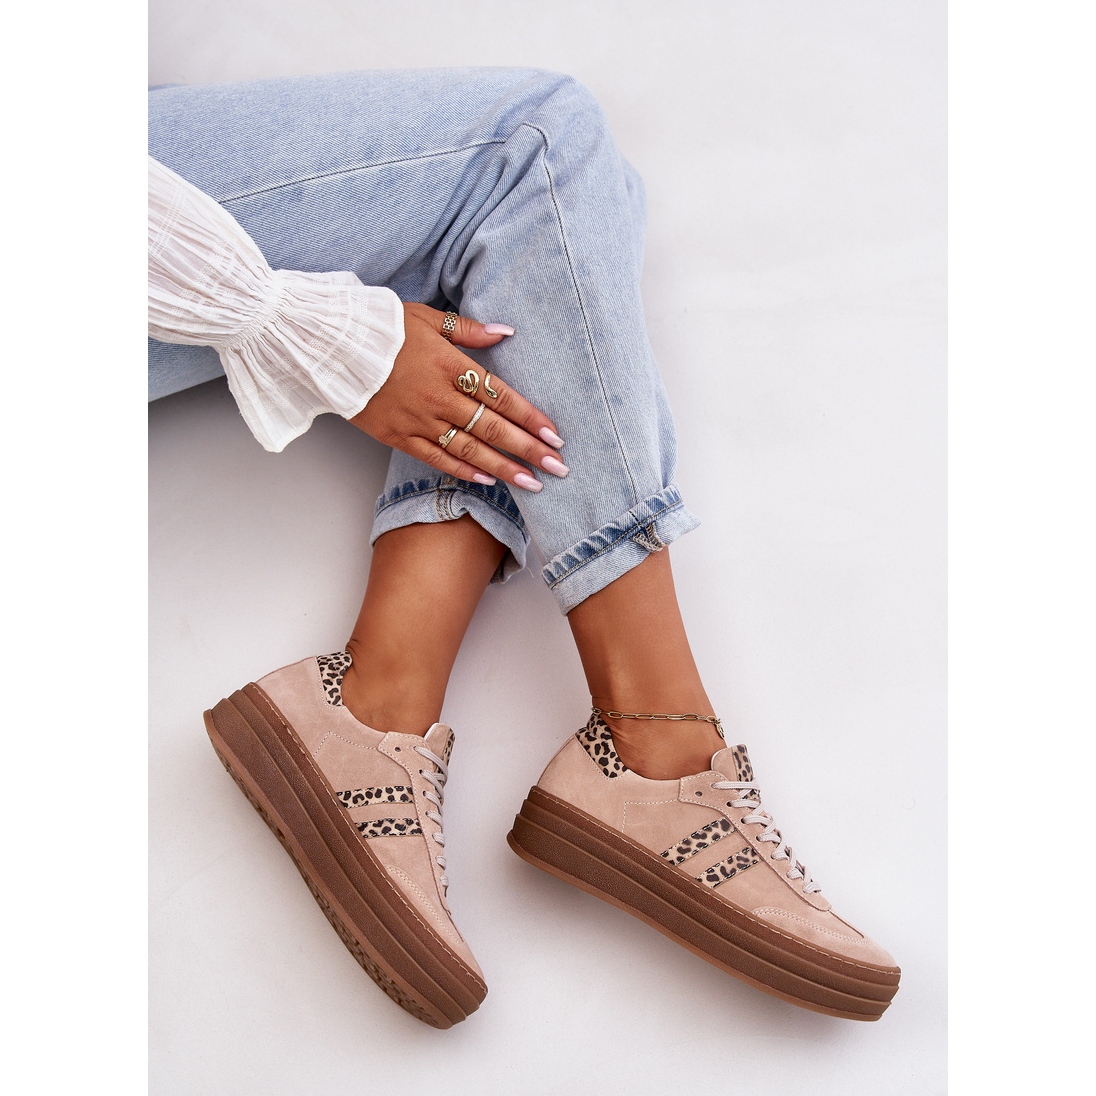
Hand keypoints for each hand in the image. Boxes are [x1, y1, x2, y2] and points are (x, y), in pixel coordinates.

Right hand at [351, 303, 567, 491]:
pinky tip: (488, 481)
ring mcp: (418, 420)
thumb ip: (468, 330)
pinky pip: (436, 457)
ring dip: (504, 468)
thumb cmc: (380, 327)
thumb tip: (506, 331)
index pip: (500, 395)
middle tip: (558, 468)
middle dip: (529, 450)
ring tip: (532, 483)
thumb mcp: (426, 317)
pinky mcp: (398, 436)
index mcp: (449, 364)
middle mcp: (438, 396)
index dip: (530, 417)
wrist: (328, 345)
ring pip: (469, 449)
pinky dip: (463, 470)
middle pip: (492, 428)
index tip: (555, 435)